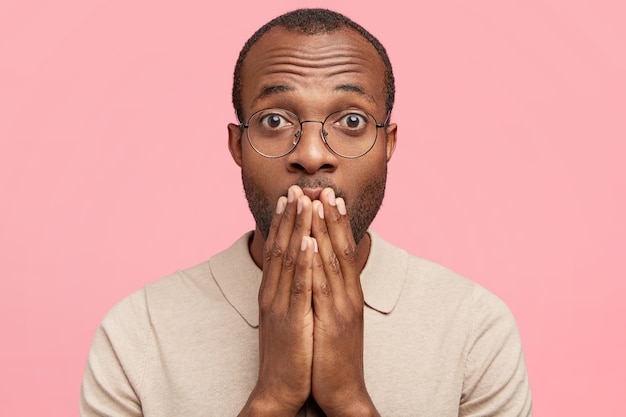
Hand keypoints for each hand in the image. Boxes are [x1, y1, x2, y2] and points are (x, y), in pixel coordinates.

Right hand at [240, 186, 315, 415]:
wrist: (279, 388)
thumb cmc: (288, 352)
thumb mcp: (286, 316)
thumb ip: (289, 294)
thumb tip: (297, 273)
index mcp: (272, 292)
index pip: (278, 249)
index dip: (285, 222)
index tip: (291, 197)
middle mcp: (272, 293)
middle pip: (280, 247)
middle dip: (290, 217)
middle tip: (296, 188)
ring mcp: (280, 305)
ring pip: (288, 260)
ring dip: (297, 229)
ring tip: (304, 202)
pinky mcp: (291, 320)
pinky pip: (298, 285)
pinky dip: (303, 261)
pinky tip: (308, 241)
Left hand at [309, 188, 379, 415]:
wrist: (342, 391)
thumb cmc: (334, 354)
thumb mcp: (335, 319)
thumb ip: (332, 296)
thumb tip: (323, 274)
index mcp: (349, 294)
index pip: (344, 251)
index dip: (338, 224)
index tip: (330, 199)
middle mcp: (349, 296)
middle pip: (341, 249)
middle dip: (332, 218)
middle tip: (324, 190)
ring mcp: (342, 308)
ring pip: (333, 261)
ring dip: (324, 230)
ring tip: (317, 204)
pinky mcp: (333, 322)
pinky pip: (322, 286)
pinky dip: (317, 261)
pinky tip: (309, 241)